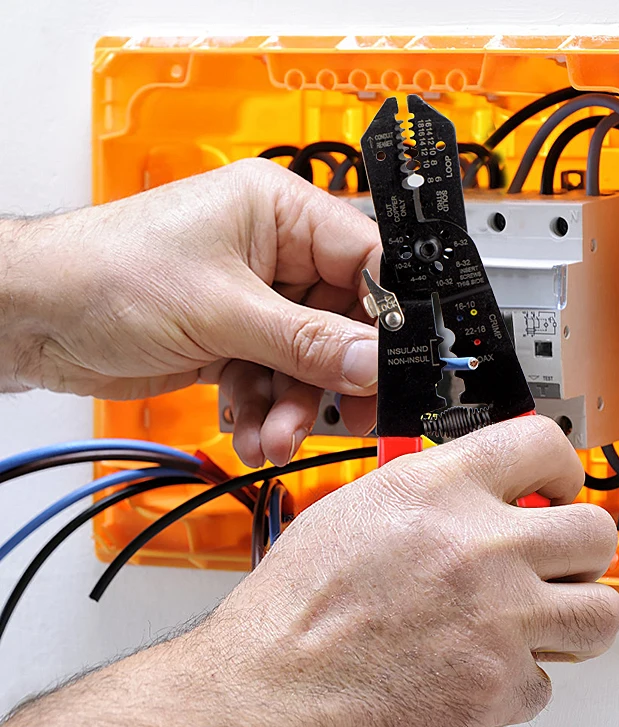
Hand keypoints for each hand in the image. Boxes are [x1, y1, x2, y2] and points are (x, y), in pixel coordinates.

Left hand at [0, 160, 380, 465]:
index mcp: (279, 213)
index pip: (366, 257)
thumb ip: (307, 342)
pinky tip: (247, 428)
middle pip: (341, 320)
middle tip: (349, 414)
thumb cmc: (105, 275)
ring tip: (274, 436)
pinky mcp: (234, 338)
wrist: (34, 319)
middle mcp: (273, 253)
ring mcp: (254, 299)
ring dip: (294, 404)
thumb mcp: (222, 311)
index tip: (397, 362)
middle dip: (334, 375)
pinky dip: (263, 409)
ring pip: (307, 359)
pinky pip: (273, 377)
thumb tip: (374, 363)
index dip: (388, 311)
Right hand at [0, 416, 618, 726]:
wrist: (271, 688)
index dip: (562, 466)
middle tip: (559, 564)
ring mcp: (498, 618)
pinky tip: (477, 671)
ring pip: (599, 613)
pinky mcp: (498, 687)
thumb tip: (473, 496)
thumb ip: (429, 495)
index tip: (561, 486)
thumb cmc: (298, 605)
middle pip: (594, 532)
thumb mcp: (356, 510)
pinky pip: (544, 683)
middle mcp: (479, 546)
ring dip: (573, 620)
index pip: (542, 445)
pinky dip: (518, 682)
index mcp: (439, 489)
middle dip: (581, 550)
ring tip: (540, 623)